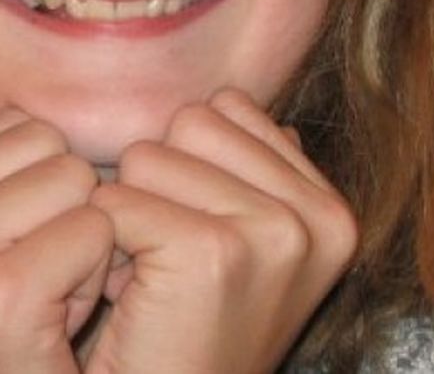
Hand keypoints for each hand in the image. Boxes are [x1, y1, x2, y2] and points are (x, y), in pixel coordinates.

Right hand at [0, 109, 114, 373]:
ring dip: (77, 243)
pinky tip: (58, 326)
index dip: (31, 192)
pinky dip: (95, 275)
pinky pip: (94, 229)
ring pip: (71, 179)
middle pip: (42, 143)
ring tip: (42, 302)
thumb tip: (44, 102)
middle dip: (57, 212)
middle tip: (31, 285)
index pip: (13, 125)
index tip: (5, 258)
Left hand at [85, 89, 357, 373]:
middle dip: (157, 187)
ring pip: (146, 157)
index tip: (194, 243)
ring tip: (152, 282)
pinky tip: (131, 301)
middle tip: (167, 265)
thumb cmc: (188, 332)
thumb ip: (247, 171)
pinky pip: (116, 202)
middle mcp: (319, 218)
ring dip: (128, 215)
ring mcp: (274, 235)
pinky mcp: (215, 254)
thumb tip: (231, 100)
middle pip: (186, 123)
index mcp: (329, 208)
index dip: (185, 170)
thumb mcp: (237, 244)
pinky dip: (104, 247)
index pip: (224, 108)